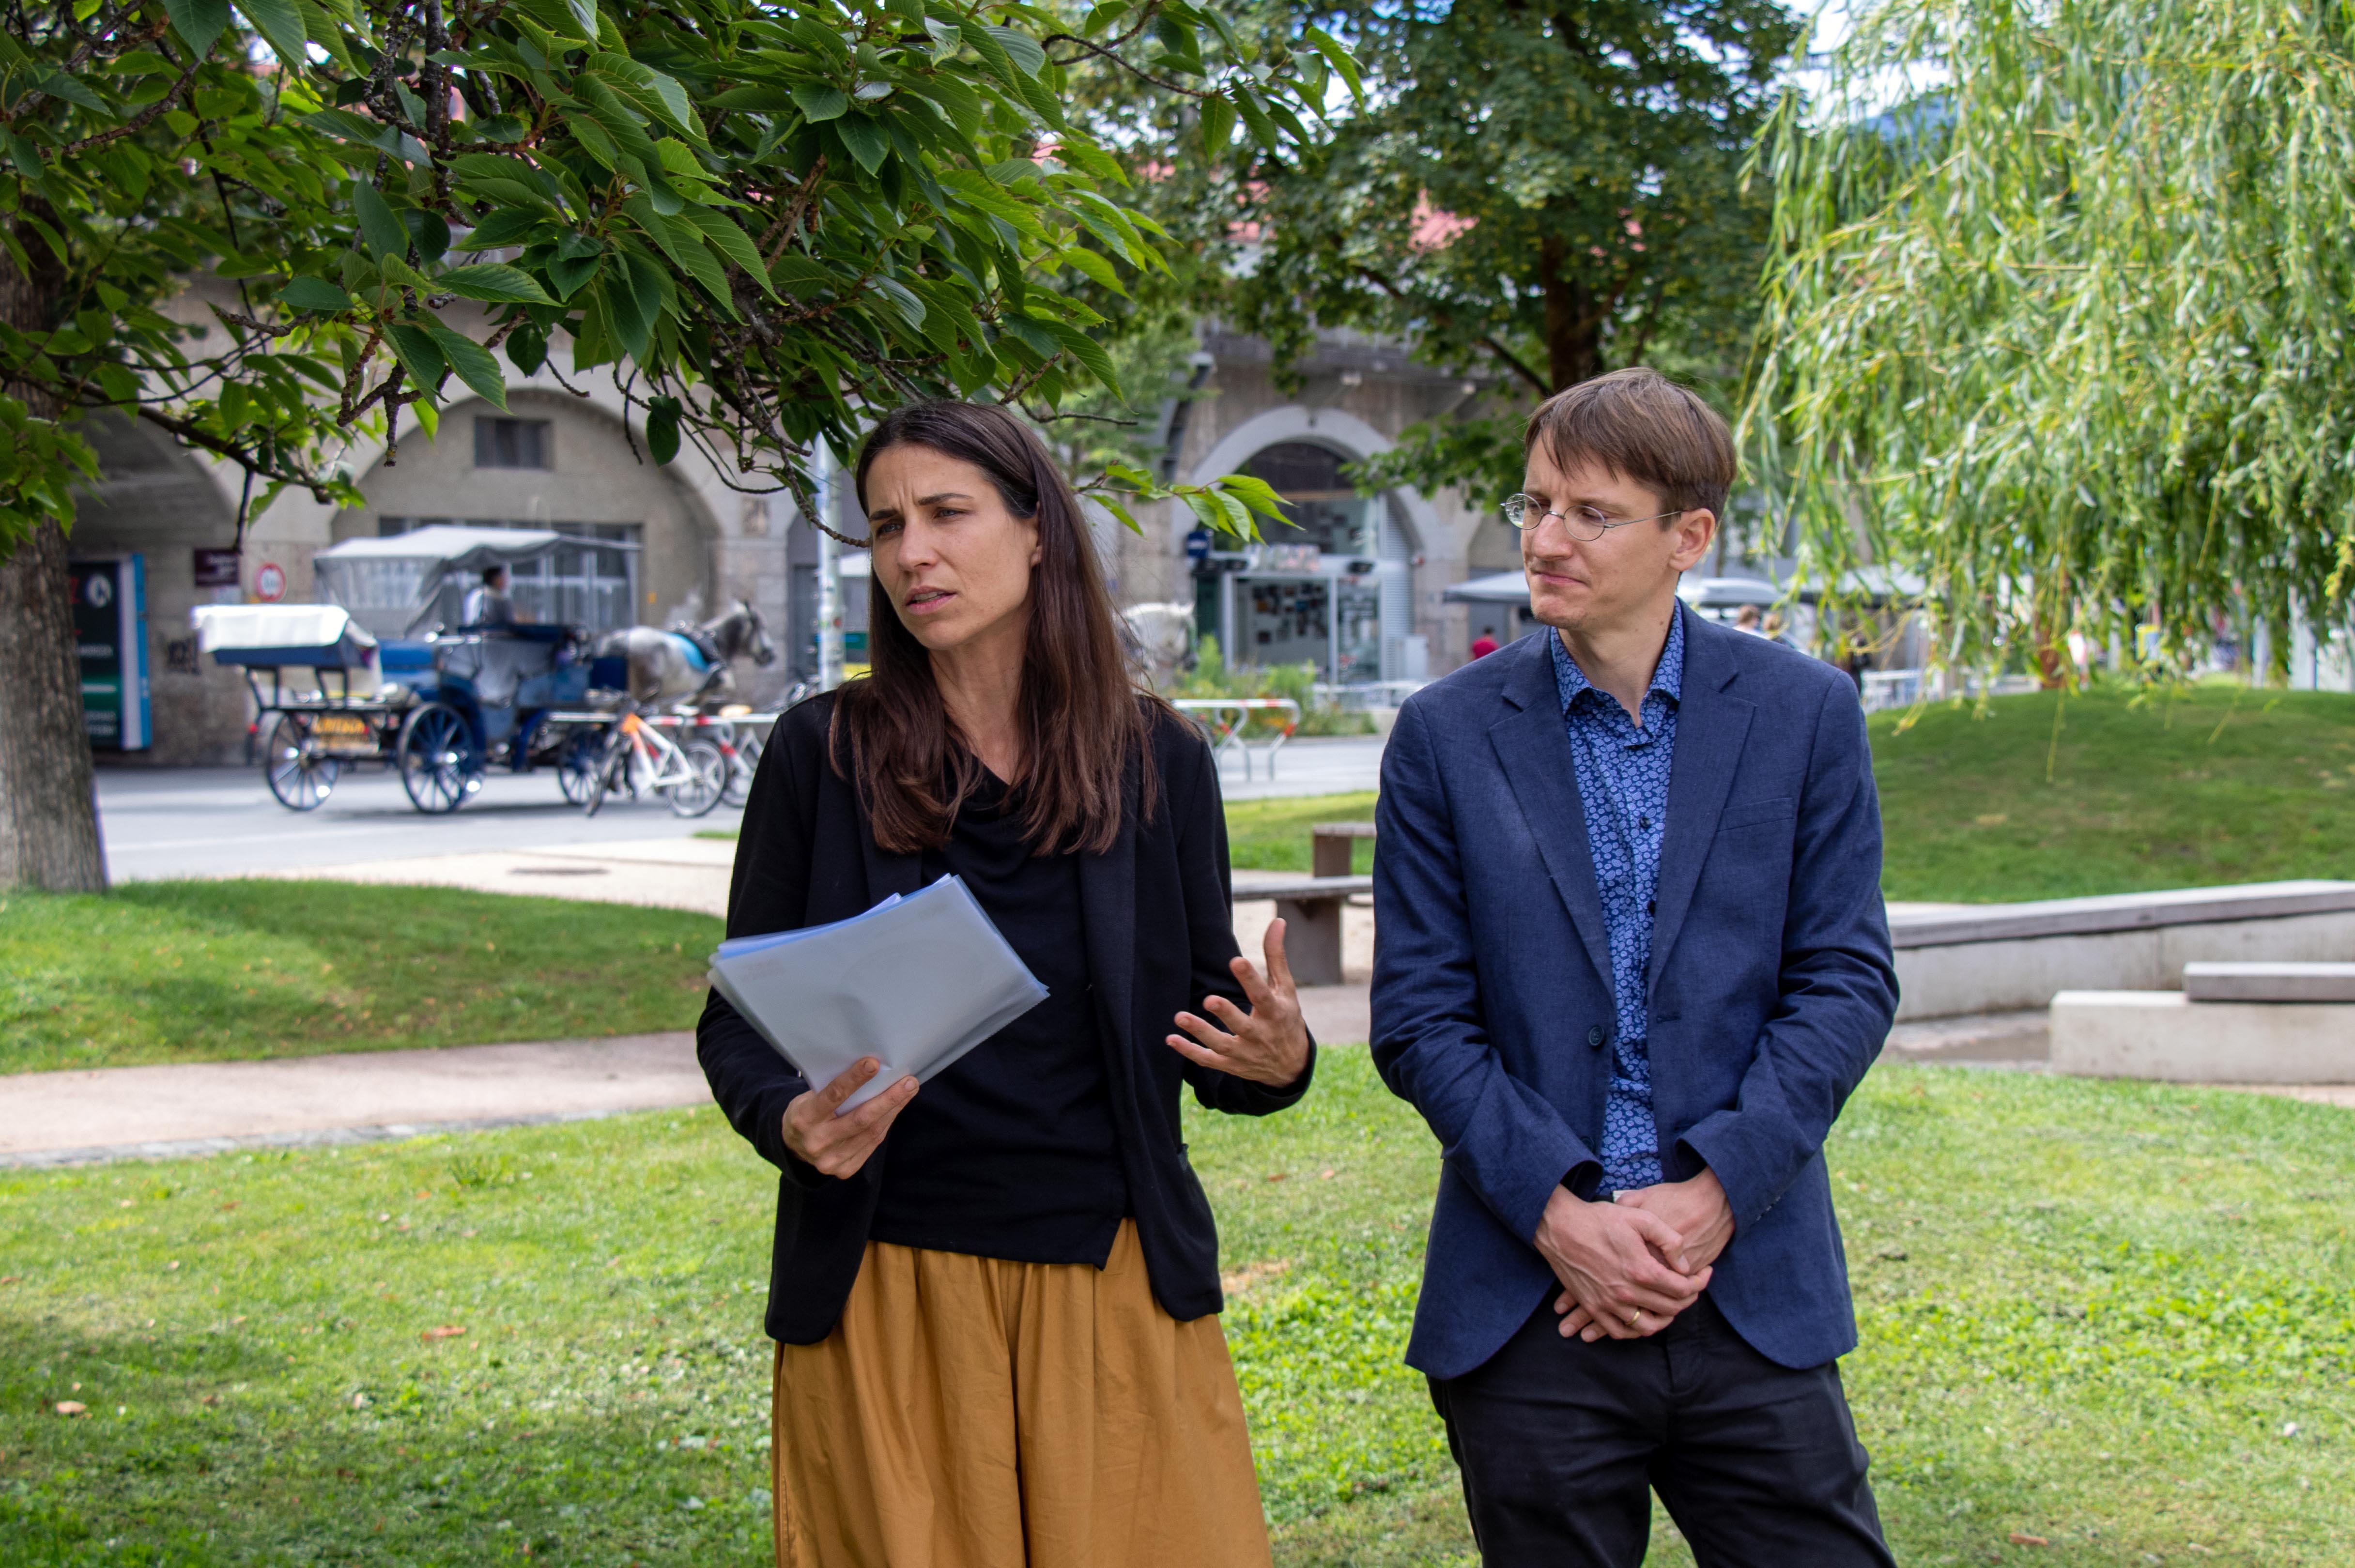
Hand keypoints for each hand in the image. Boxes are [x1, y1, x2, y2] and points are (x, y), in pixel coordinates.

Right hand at [780, 1058, 917, 1178]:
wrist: (793, 1146)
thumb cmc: (807, 1112)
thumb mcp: (809, 1097)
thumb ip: (834, 1089)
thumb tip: (873, 1072)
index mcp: (804, 1118)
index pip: (833, 1095)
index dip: (854, 1079)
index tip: (874, 1064)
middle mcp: (817, 1142)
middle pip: (861, 1119)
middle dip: (888, 1098)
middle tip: (909, 1082)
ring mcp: (831, 1160)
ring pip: (871, 1133)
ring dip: (893, 1110)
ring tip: (908, 1091)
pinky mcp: (844, 1170)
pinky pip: (872, 1144)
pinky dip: (885, 1124)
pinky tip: (895, 1110)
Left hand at [1164, 917, 1311, 1087]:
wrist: (1290, 1066)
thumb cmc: (1285, 1018)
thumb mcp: (1286, 989)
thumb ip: (1276, 956)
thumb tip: (1277, 921)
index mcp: (1275, 1012)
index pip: (1263, 996)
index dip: (1250, 979)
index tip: (1237, 961)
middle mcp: (1260, 1035)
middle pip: (1242, 1025)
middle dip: (1227, 1013)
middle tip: (1209, 999)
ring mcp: (1244, 1052)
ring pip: (1221, 1044)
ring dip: (1200, 1032)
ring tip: (1180, 1017)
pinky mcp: (1231, 1065)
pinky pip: (1208, 1060)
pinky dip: (1190, 1052)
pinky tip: (1171, 1039)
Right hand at [1534, 1186, 1710, 1342]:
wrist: (1559, 1226)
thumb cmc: (1600, 1219)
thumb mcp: (1640, 1217)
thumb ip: (1669, 1240)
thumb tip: (1685, 1264)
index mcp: (1641, 1269)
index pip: (1683, 1289)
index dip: (1699, 1283)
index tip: (1703, 1273)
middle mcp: (1626, 1292)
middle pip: (1670, 1309)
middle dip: (1687, 1300)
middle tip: (1691, 1287)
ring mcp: (1608, 1303)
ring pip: (1648, 1326)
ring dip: (1665, 1319)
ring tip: (1670, 1305)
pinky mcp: (1593, 1306)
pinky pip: (1620, 1332)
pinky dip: (1636, 1331)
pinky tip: (1643, 1319)